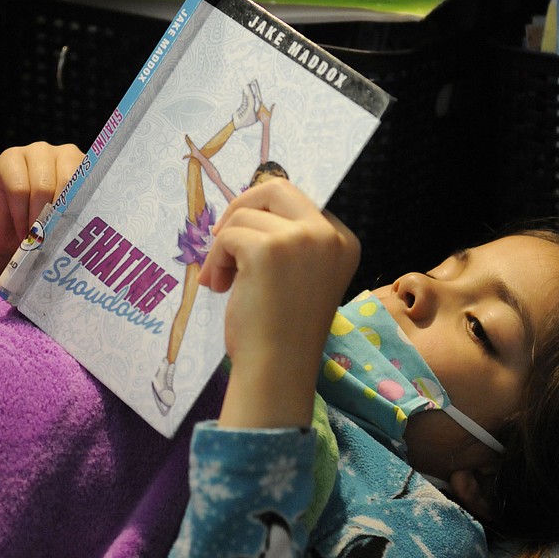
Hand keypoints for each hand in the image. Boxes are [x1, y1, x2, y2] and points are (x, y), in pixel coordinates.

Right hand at [0, 142, 84, 261]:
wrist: (8, 234)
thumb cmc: (44, 226)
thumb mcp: (68, 220)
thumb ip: (80, 213)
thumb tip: (92, 225)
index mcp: (85, 165)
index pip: (91, 180)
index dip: (83, 206)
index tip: (78, 232)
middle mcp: (63, 153)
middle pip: (67, 181)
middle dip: (60, 214)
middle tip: (55, 237)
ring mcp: (35, 152)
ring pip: (42, 186)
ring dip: (39, 218)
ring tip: (38, 236)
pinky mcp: (9, 158)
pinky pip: (18, 189)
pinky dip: (21, 215)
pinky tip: (23, 230)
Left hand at [200, 178, 359, 428]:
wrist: (278, 369)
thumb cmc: (284, 329)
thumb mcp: (299, 274)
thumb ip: (289, 241)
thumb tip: (248, 204)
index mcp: (343, 240)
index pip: (298, 202)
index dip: (265, 217)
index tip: (246, 247)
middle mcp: (329, 234)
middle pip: (276, 188)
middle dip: (242, 208)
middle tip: (221, 238)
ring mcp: (302, 239)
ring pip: (245, 216)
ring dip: (223, 247)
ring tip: (222, 282)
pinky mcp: (270, 248)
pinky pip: (227, 236)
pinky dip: (215, 260)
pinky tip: (219, 286)